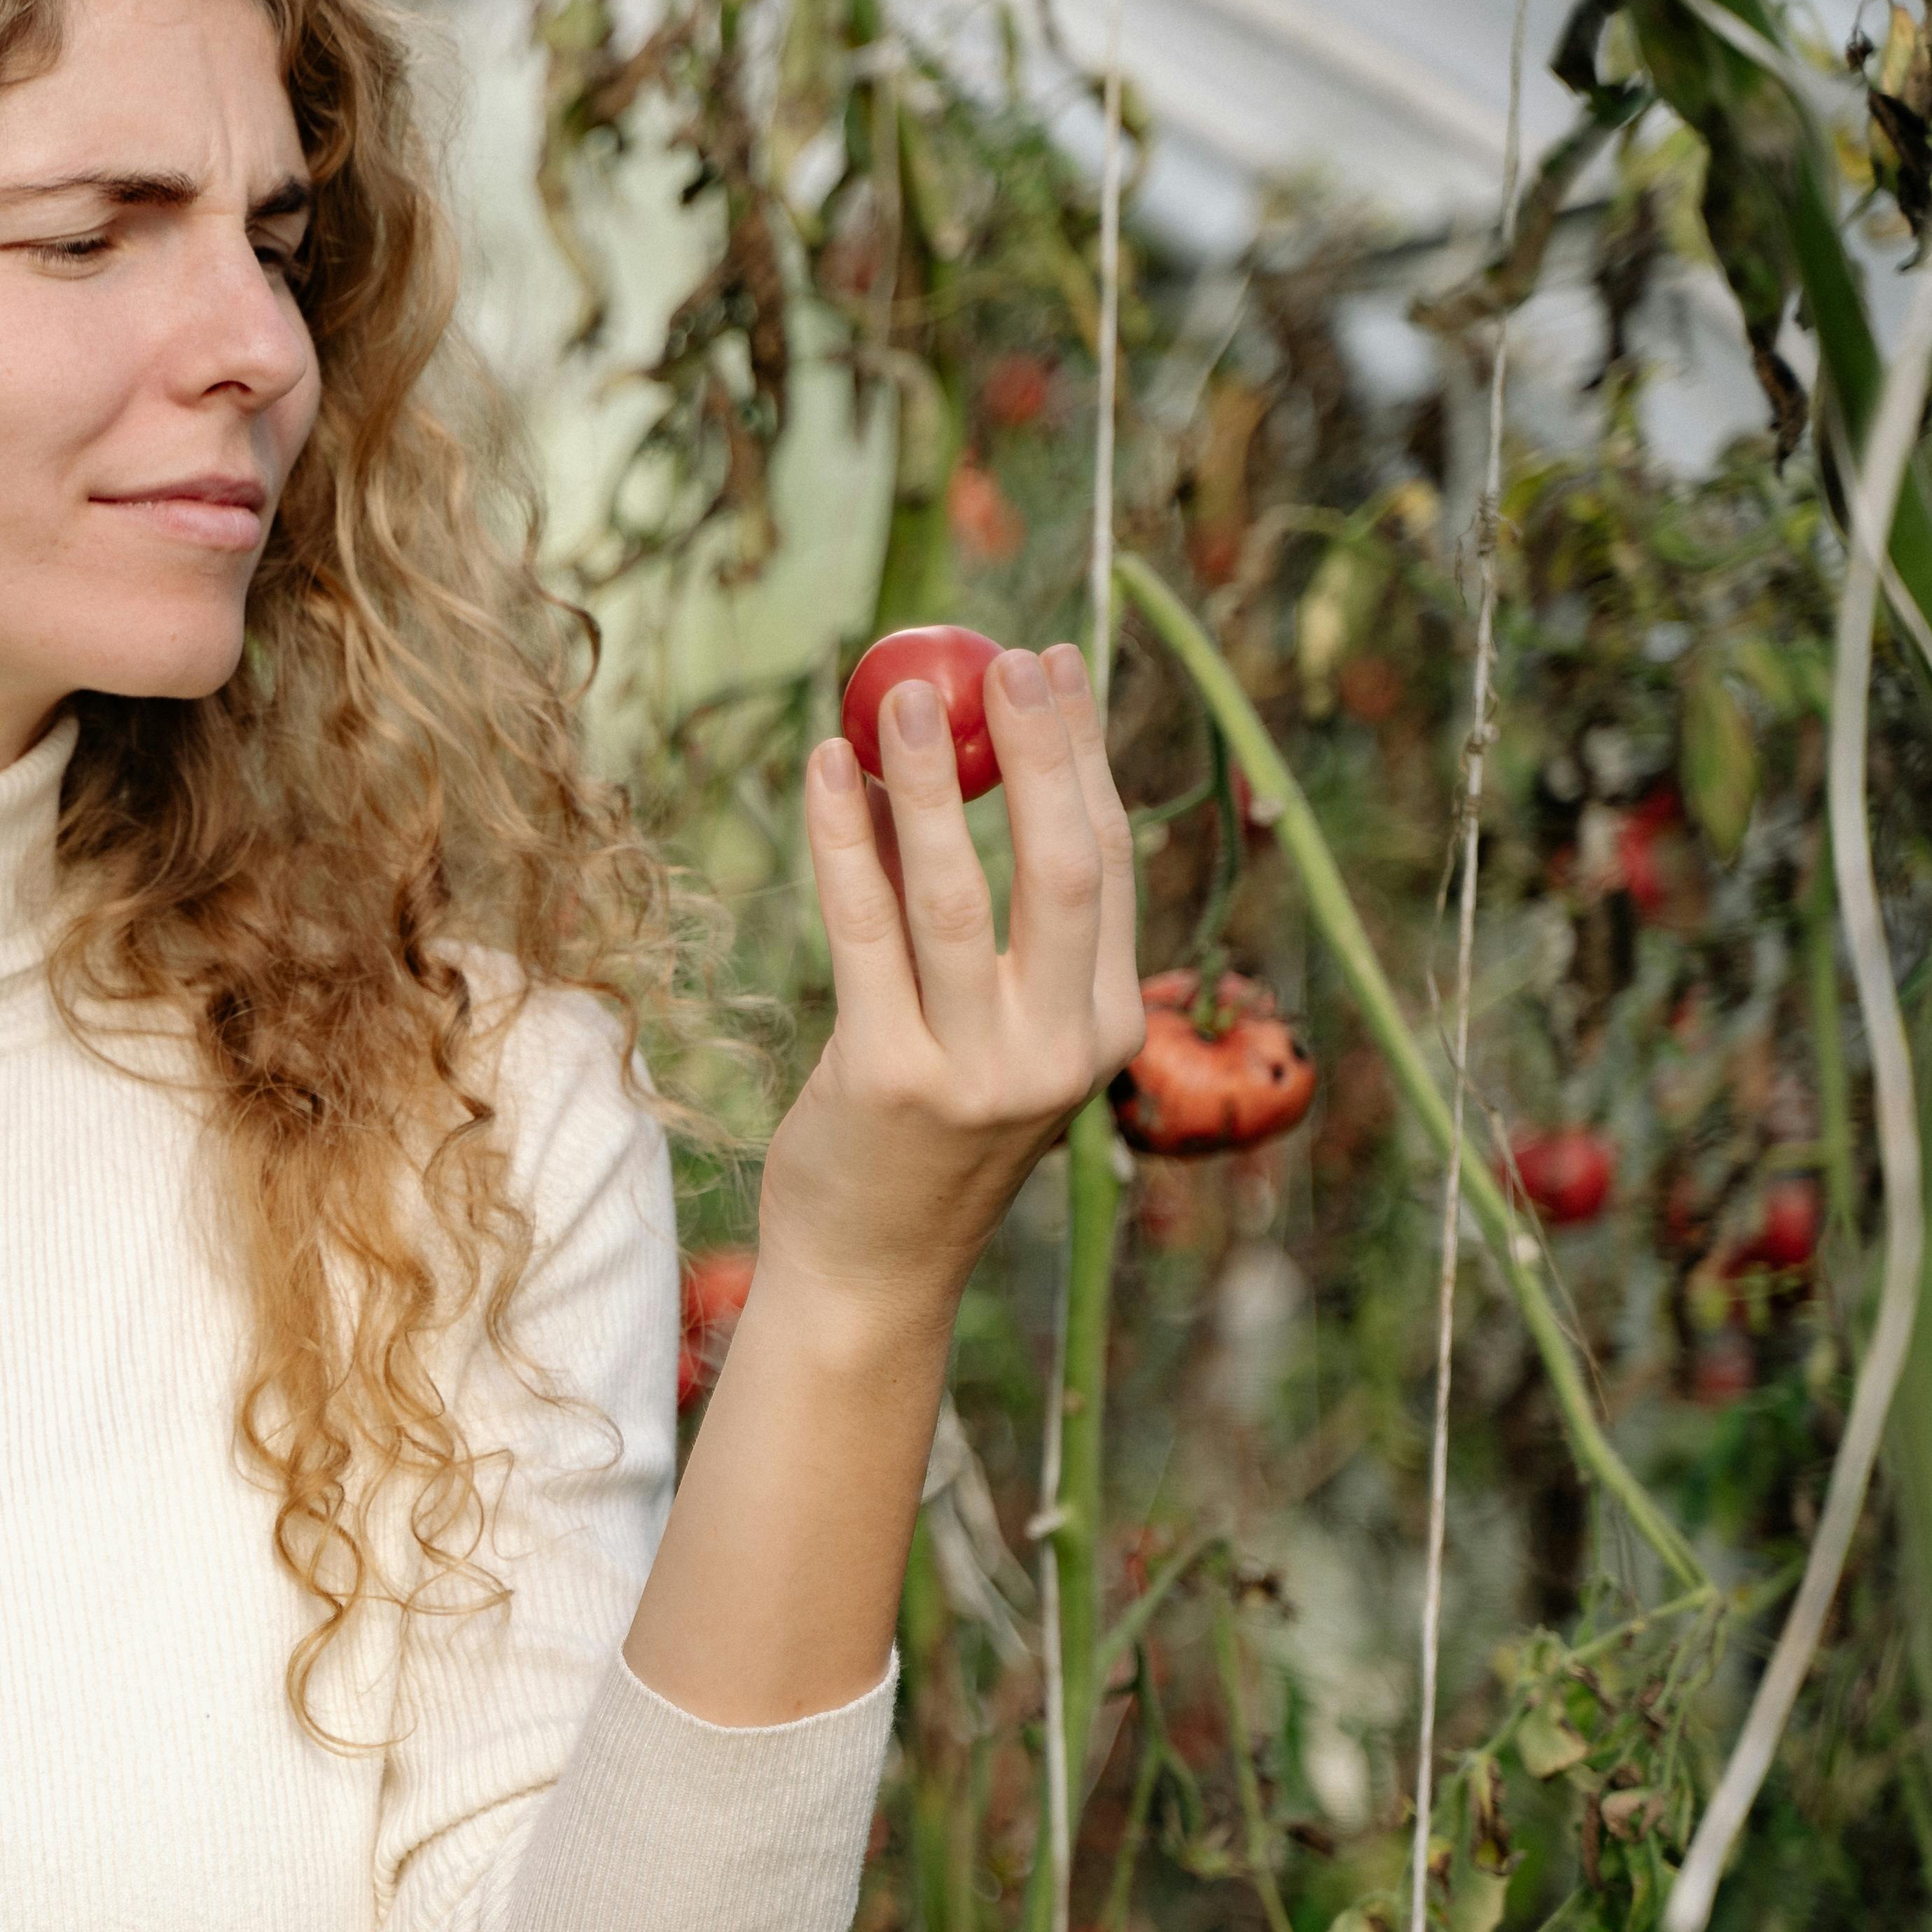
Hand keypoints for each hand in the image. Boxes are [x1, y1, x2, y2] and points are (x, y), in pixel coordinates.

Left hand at [762, 640, 1143, 1327]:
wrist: (871, 1269)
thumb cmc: (927, 1137)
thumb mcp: (991, 1032)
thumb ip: (992, 928)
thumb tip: (941, 762)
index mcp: (1106, 1029)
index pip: (1105, 866)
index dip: (1082, 756)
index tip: (1050, 670)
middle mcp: (1057, 1050)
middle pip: (1058, 866)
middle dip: (1037, 751)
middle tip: (998, 662)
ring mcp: (976, 1070)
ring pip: (956, 892)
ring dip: (930, 780)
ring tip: (904, 693)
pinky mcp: (884, 1079)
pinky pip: (862, 929)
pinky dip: (842, 837)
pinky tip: (825, 768)